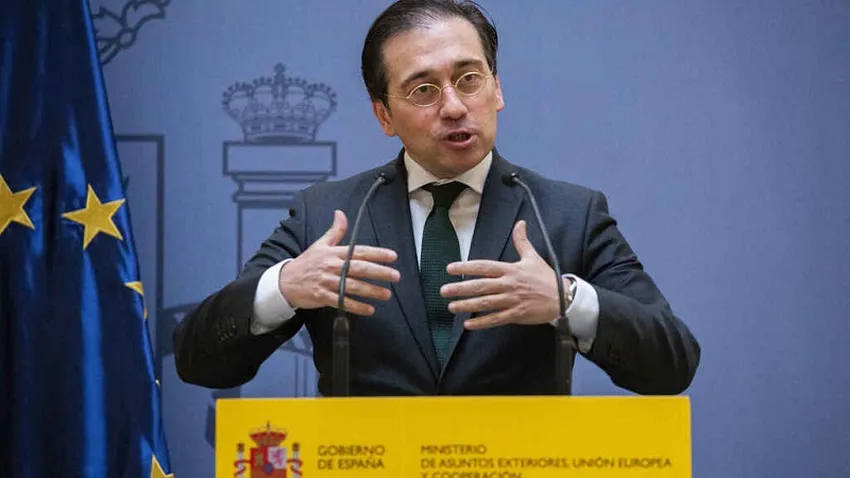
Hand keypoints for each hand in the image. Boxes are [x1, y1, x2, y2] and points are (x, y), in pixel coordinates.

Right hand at [278, 210, 399, 315]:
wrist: (285, 281)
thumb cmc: (306, 263)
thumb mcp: (320, 244)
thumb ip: (335, 231)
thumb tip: (340, 213)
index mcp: (333, 252)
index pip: (359, 251)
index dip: (377, 253)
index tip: (392, 256)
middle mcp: (332, 266)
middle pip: (359, 268)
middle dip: (379, 272)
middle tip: (396, 276)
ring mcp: (327, 282)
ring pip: (353, 286)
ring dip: (371, 291)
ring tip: (387, 294)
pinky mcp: (322, 296)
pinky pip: (342, 302)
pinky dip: (356, 306)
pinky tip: (369, 309)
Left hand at [440, 220, 568, 329]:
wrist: (563, 297)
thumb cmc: (545, 277)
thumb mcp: (533, 257)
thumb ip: (522, 241)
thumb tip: (520, 223)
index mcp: (510, 269)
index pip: (484, 266)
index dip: (467, 267)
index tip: (450, 269)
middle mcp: (509, 284)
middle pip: (481, 286)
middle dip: (461, 288)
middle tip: (444, 290)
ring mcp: (512, 300)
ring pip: (486, 303)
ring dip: (467, 305)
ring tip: (451, 306)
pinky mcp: (517, 314)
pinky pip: (496, 319)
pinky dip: (482, 322)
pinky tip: (468, 324)